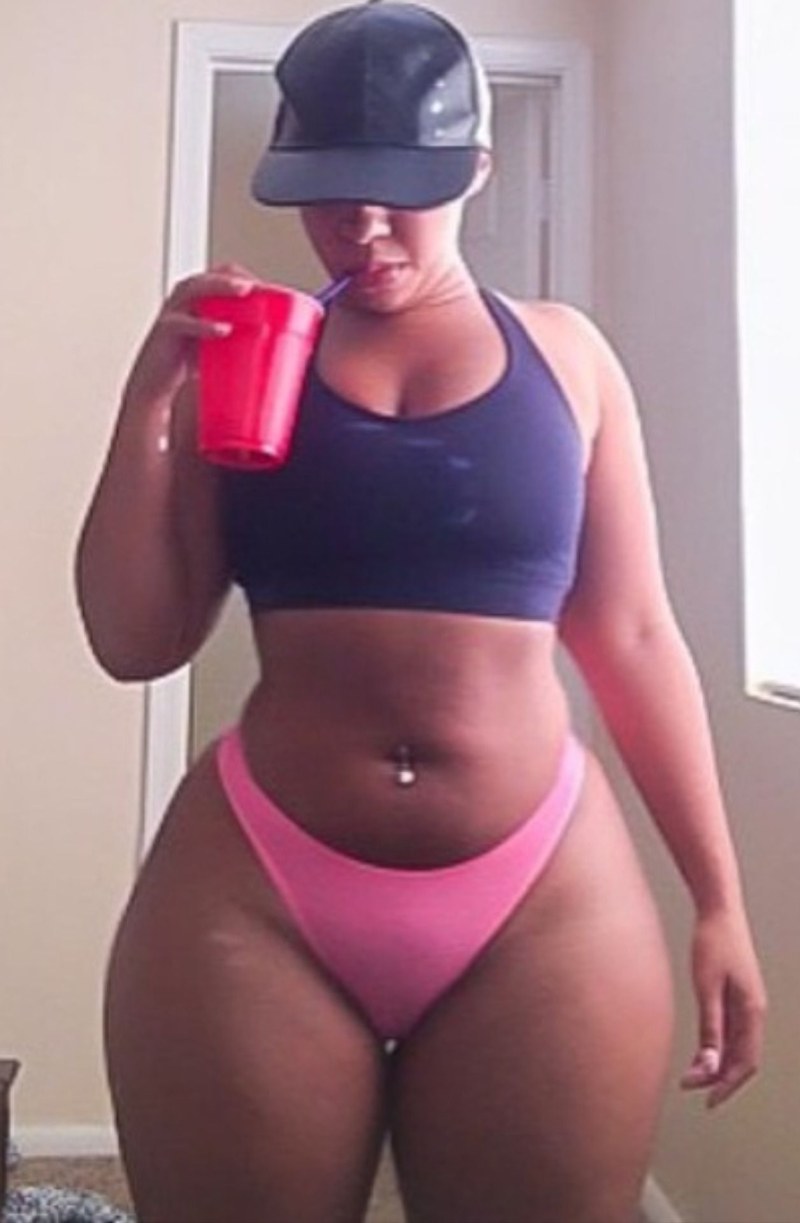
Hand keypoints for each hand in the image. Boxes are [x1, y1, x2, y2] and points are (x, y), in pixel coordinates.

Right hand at [121, 263, 259, 410]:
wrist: (154, 386)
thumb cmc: (185, 364)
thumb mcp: (216, 346)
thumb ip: (238, 339)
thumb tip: (274, 346)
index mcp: (196, 300)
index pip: (219, 275)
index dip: (242, 276)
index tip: (266, 288)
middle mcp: (183, 300)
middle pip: (208, 276)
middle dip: (232, 277)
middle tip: (256, 286)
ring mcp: (172, 313)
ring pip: (194, 288)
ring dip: (220, 287)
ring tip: (244, 290)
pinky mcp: (164, 332)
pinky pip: (183, 322)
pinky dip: (204, 325)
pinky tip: (222, 329)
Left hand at [681, 906, 766, 1108]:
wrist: (719, 909)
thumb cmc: (712, 943)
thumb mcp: (706, 988)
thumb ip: (709, 1028)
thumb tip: (709, 1067)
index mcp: (752, 1011)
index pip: (745, 1063)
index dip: (727, 1086)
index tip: (706, 1101)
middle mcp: (755, 1011)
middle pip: (744, 1058)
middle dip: (720, 1079)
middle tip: (692, 1088)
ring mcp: (748, 1002)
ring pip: (739, 1046)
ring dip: (719, 1064)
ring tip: (693, 1075)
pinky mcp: (738, 994)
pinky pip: (733, 1031)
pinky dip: (719, 1046)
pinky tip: (701, 1050)